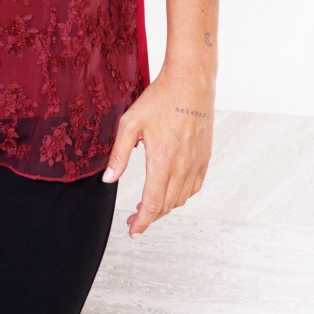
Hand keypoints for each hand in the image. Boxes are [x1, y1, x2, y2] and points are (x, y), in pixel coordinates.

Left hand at [102, 68, 213, 236]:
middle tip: (134, 220)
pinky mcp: (205, 157)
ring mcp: (196, 163)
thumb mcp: (130, 123)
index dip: (141, 222)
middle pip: (166, 206)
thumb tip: (109, 179)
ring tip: (148, 206)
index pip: (151, 204)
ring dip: (164, 208)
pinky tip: (172, 192)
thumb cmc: (160, 99)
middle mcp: (182, 168)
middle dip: (149, 218)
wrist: (191, 82)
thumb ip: (119, 154)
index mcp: (162, 162)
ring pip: (181, 199)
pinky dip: (182, 196)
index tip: (133, 230)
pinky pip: (195, 186)